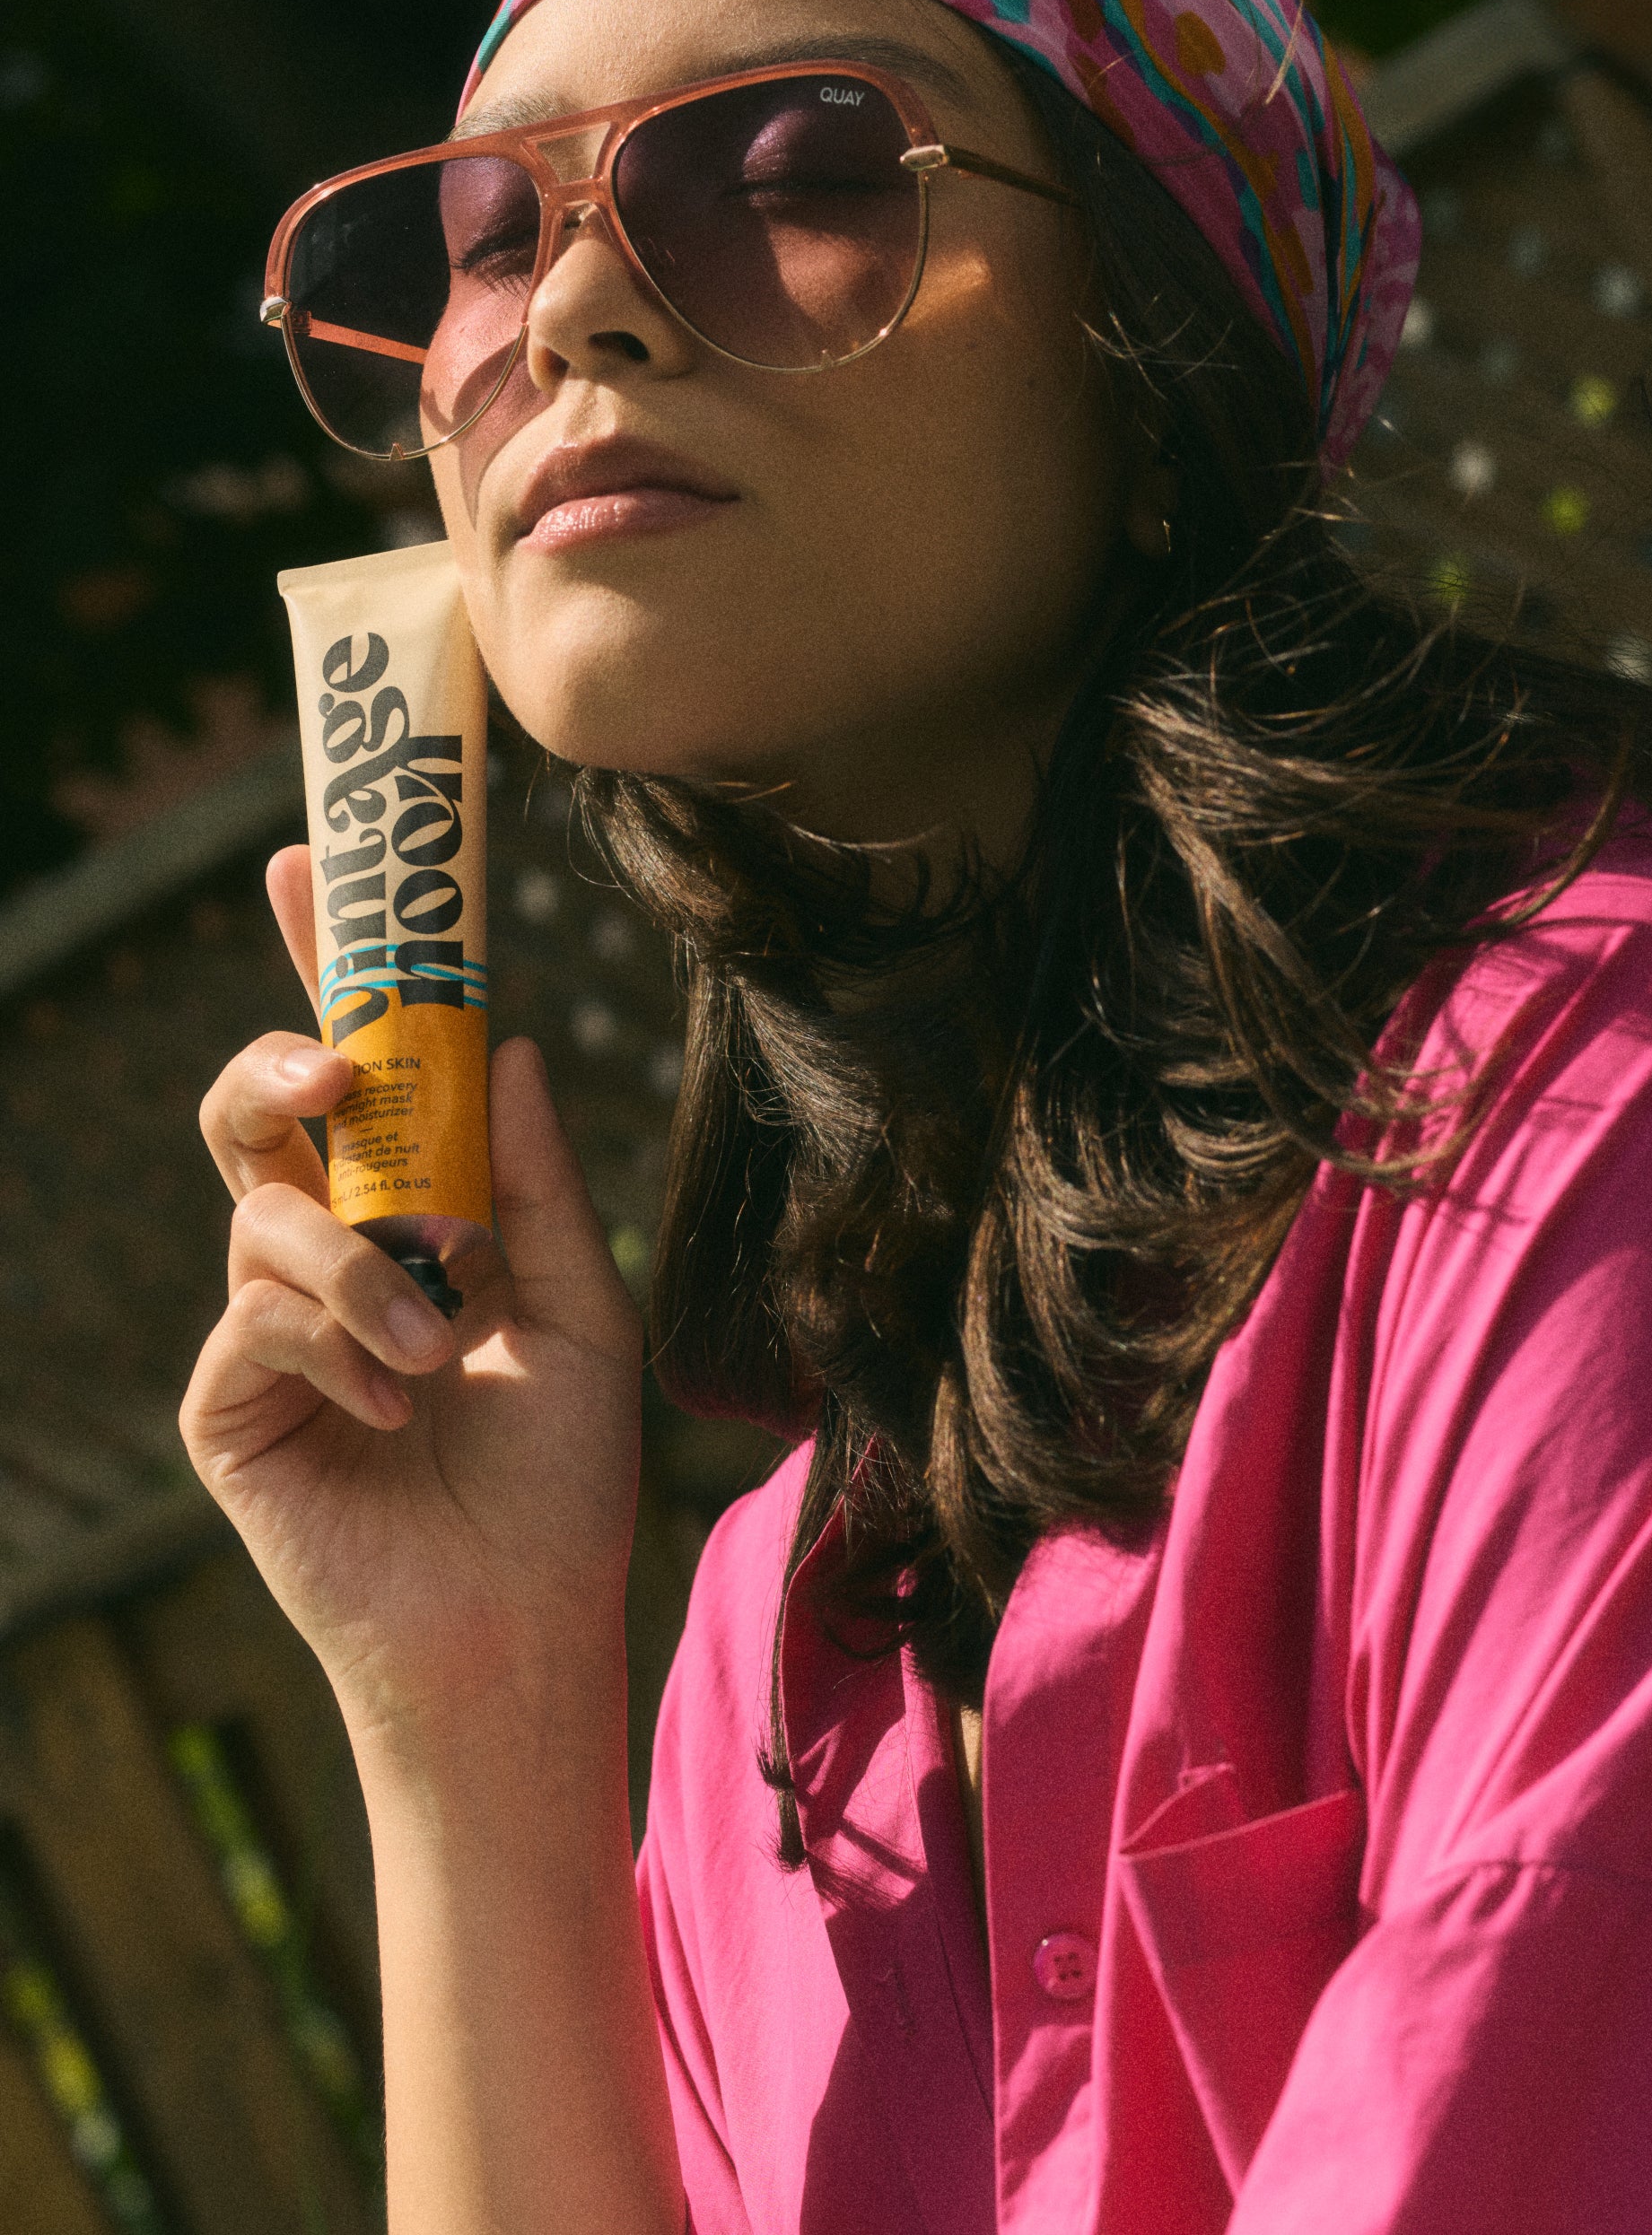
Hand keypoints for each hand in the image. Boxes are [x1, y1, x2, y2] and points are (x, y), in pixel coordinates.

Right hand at [185, 845, 644, 1751]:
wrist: (522, 1626)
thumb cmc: (559, 1477)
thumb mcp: (578, 1308)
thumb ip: (532, 1182)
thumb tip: (507, 1045)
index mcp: (407, 1218)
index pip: (350, 1076)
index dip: (323, 973)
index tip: (307, 867)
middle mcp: (324, 1256)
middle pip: (252, 1109)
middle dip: (280, 1061)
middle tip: (330, 1068)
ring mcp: (267, 1329)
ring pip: (262, 1216)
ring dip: (364, 1271)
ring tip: (442, 1356)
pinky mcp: (231, 1409)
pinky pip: (255, 1321)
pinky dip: (340, 1350)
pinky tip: (398, 1414)